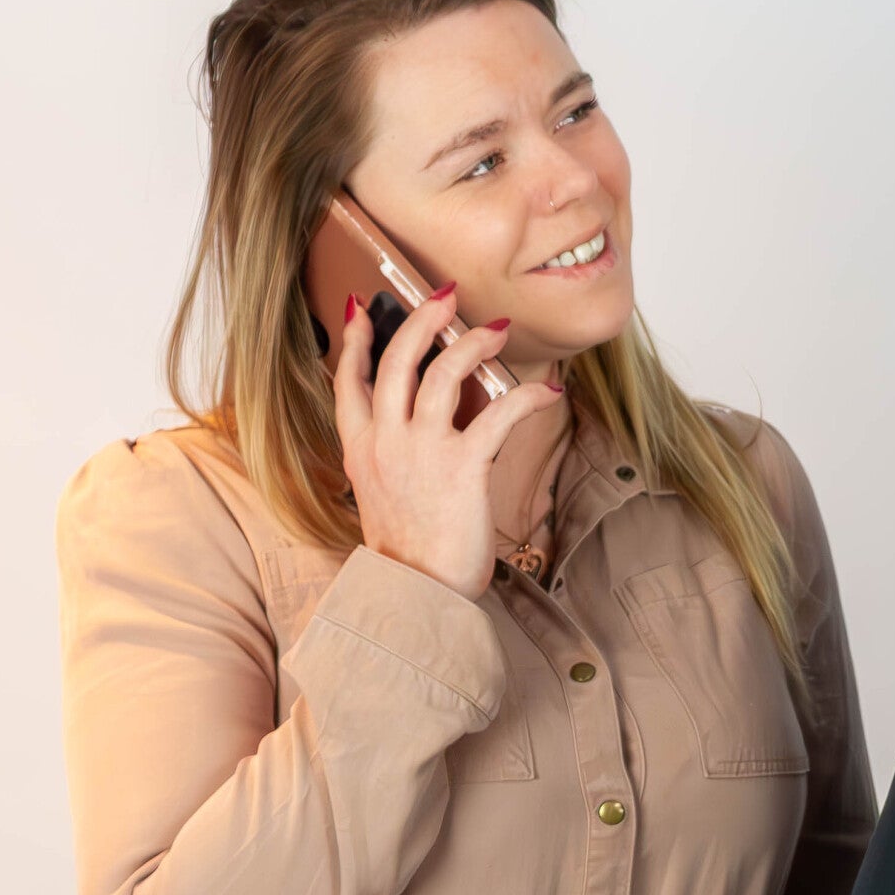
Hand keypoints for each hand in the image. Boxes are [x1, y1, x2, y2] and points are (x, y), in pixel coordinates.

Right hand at [332, 291, 565, 600]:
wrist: (416, 596)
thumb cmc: (408, 556)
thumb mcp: (380, 500)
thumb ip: (389, 462)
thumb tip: (413, 433)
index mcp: (361, 451)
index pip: (347, 381)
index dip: (352, 341)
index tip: (359, 310)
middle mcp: (385, 442)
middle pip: (397, 360)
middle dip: (422, 319)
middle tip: (447, 297)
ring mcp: (420, 451)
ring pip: (441, 372)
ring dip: (472, 342)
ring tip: (496, 329)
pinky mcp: (462, 466)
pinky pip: (498, 414)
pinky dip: (528, 397)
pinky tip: (547, 392)